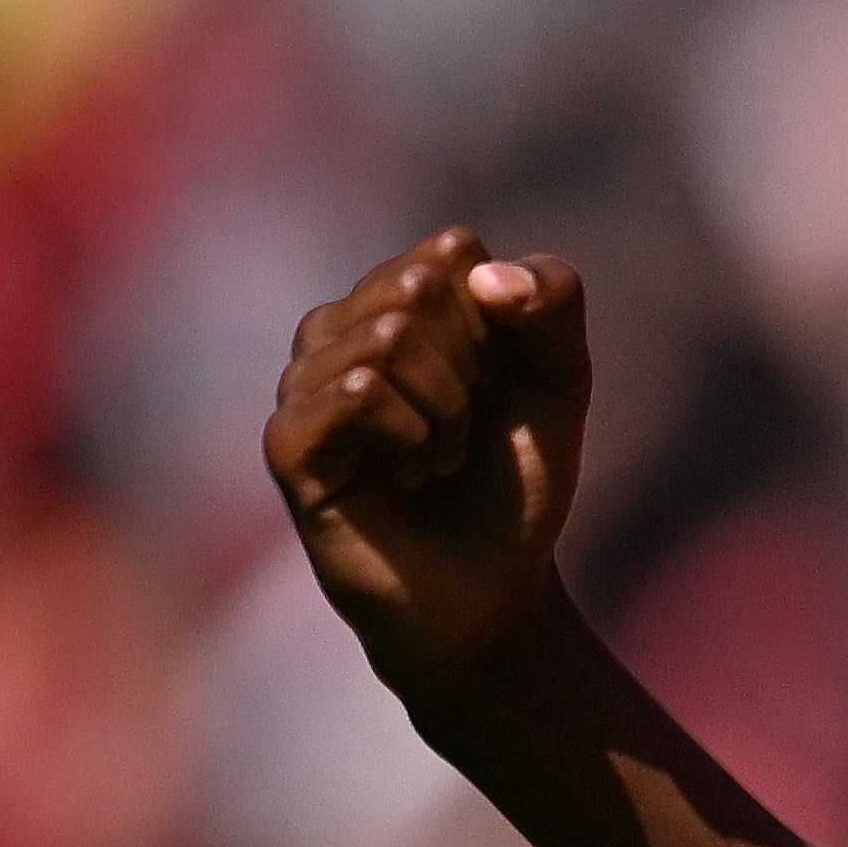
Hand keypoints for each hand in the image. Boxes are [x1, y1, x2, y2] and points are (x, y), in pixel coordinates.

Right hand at [265, 229, 594, 693]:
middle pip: (416, 288)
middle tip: (466, 430)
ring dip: (444, 408)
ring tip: (439, 459)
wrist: (493, 592)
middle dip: (471, 368)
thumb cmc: (515, 484)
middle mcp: (339, 331)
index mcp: (396, 301)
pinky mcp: (289, 444)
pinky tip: (410, 474)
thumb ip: (551, 300)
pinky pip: (354, 390)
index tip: (500, 384)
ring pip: (383, 336)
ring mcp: (304, 386)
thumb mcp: (559, 380)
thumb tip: (479, 268)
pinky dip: (409, 432)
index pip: (452, 254)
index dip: (501, 325)